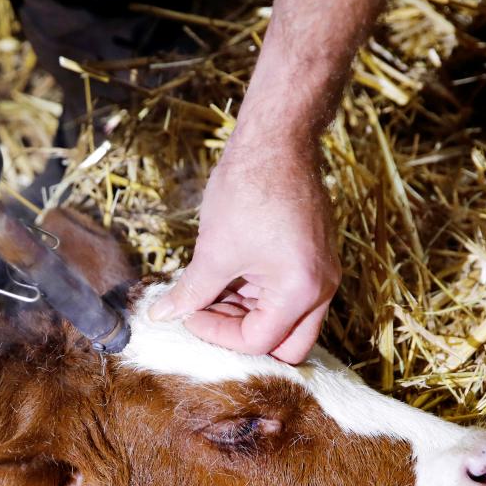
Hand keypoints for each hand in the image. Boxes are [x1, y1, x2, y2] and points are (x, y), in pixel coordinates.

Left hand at [148, 143, 340, 363]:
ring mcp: (320, 273)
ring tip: (208, 294)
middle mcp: (321, 288)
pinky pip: (287, 294)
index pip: (259, 342)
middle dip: (243, 338)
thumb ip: (191, 292)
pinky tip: (224, 279)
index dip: (216, 334)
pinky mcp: (312, 258)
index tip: (189, 314)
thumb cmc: (249, 189)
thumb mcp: (214, 250)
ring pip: (286, 321)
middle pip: (286, 345)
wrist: (277, 140)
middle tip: (208, 319)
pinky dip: (256, 296)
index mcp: (302, 290)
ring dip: (247, 316)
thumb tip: (163, 315)